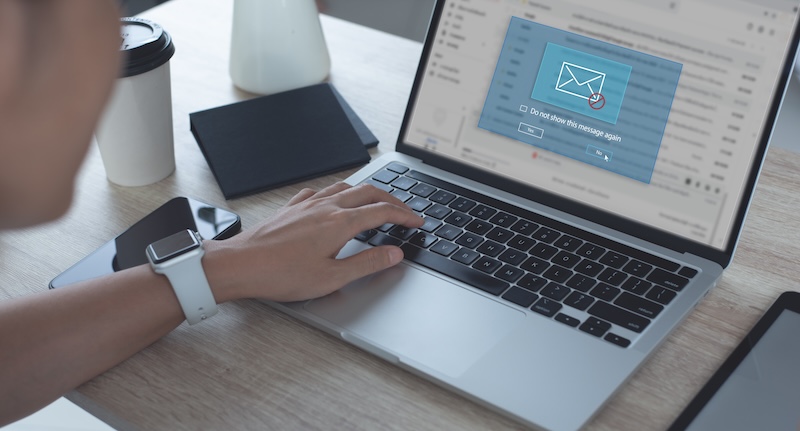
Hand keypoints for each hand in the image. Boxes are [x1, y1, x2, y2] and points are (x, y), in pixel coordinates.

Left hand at [205, 182, 423, 302]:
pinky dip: (337, 193)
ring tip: (376, 201)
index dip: (405, 215)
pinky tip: (333, 201)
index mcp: (340, 223)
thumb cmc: (280, 274)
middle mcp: (325, 207)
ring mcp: (306, 204)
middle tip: (405, 210)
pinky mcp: (291, 208)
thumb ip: (367, 263)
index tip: (417, 221)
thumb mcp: (332, 277)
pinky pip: (320, 191)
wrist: (240, 265)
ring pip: (345, 187)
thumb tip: (394, 254)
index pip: (383, 211)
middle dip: (392, 199)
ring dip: (367, 192)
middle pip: (368, 192)